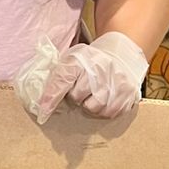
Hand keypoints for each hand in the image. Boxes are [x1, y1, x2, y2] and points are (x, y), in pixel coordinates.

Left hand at [15, 32, 148, 126]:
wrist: (121, 54)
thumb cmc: (90, 61)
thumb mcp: (72, 60)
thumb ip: (58, 76)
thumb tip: (42, 101)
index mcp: (80, 59)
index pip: (62, 79)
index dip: (51, 97)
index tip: (43, 111)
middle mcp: (99, 69)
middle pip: (77, 97)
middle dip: (76, 96)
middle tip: (82, 87)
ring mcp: (115, 82)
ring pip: (93, 108)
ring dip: (90, 104)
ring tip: (94, 92)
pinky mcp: (127, 94)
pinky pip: (108, 113)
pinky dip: (104, 109)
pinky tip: (106, 97)